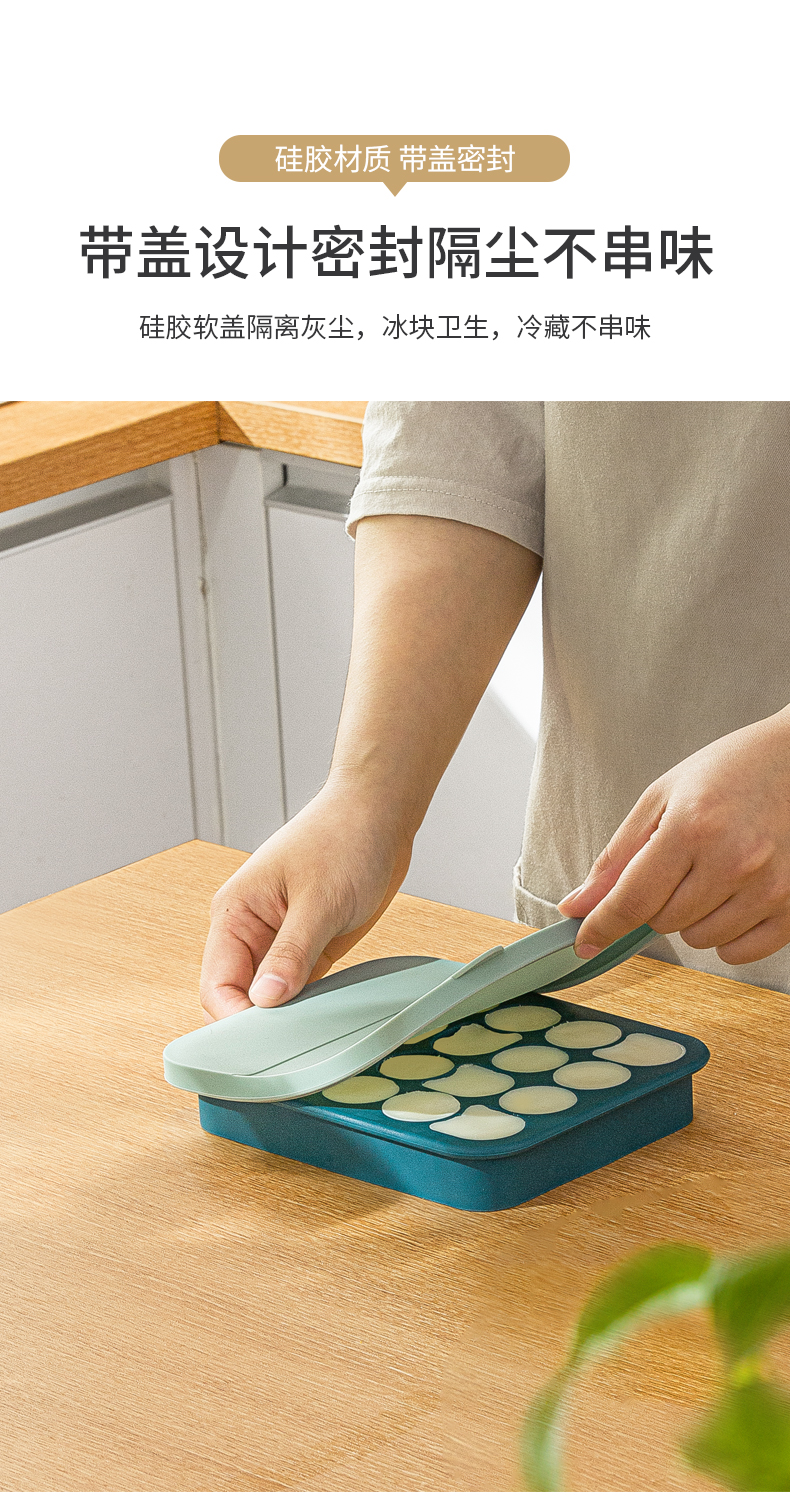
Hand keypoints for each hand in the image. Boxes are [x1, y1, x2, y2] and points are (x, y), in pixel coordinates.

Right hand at [199, 782, 411, 1021]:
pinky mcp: (310, 947)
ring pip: (270, 998)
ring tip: (310, 1041)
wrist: (379, 814)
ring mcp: (280, 941)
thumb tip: (265, 1002)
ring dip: (287, 1018)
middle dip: (260, 1025)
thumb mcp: (319, 901)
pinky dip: (309, 1007)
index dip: (235, 1019)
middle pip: (239, 997)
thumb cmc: (344, 840)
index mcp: (235, 913)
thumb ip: (291, 954)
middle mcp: (250, 931)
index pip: (218, 984)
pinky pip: (300, 989)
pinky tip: (326, 1022)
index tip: (265, 1045)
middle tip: (291, 1052)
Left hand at [558, 708, 789, 965]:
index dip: (602, 925)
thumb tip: (578, 905)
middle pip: (663, 923)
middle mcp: (734, 861)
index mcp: (692, 827)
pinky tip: (735, 896)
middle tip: (680, 862)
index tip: (584, 941)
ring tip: (714, 871)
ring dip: (693, 916)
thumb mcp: (663, 797)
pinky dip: (727, 935)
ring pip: (700, 940)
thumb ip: (618, 855)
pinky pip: (739, 953)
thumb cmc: (732, 771)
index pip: (633, 900)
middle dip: (657, 900)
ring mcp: (770, 888)